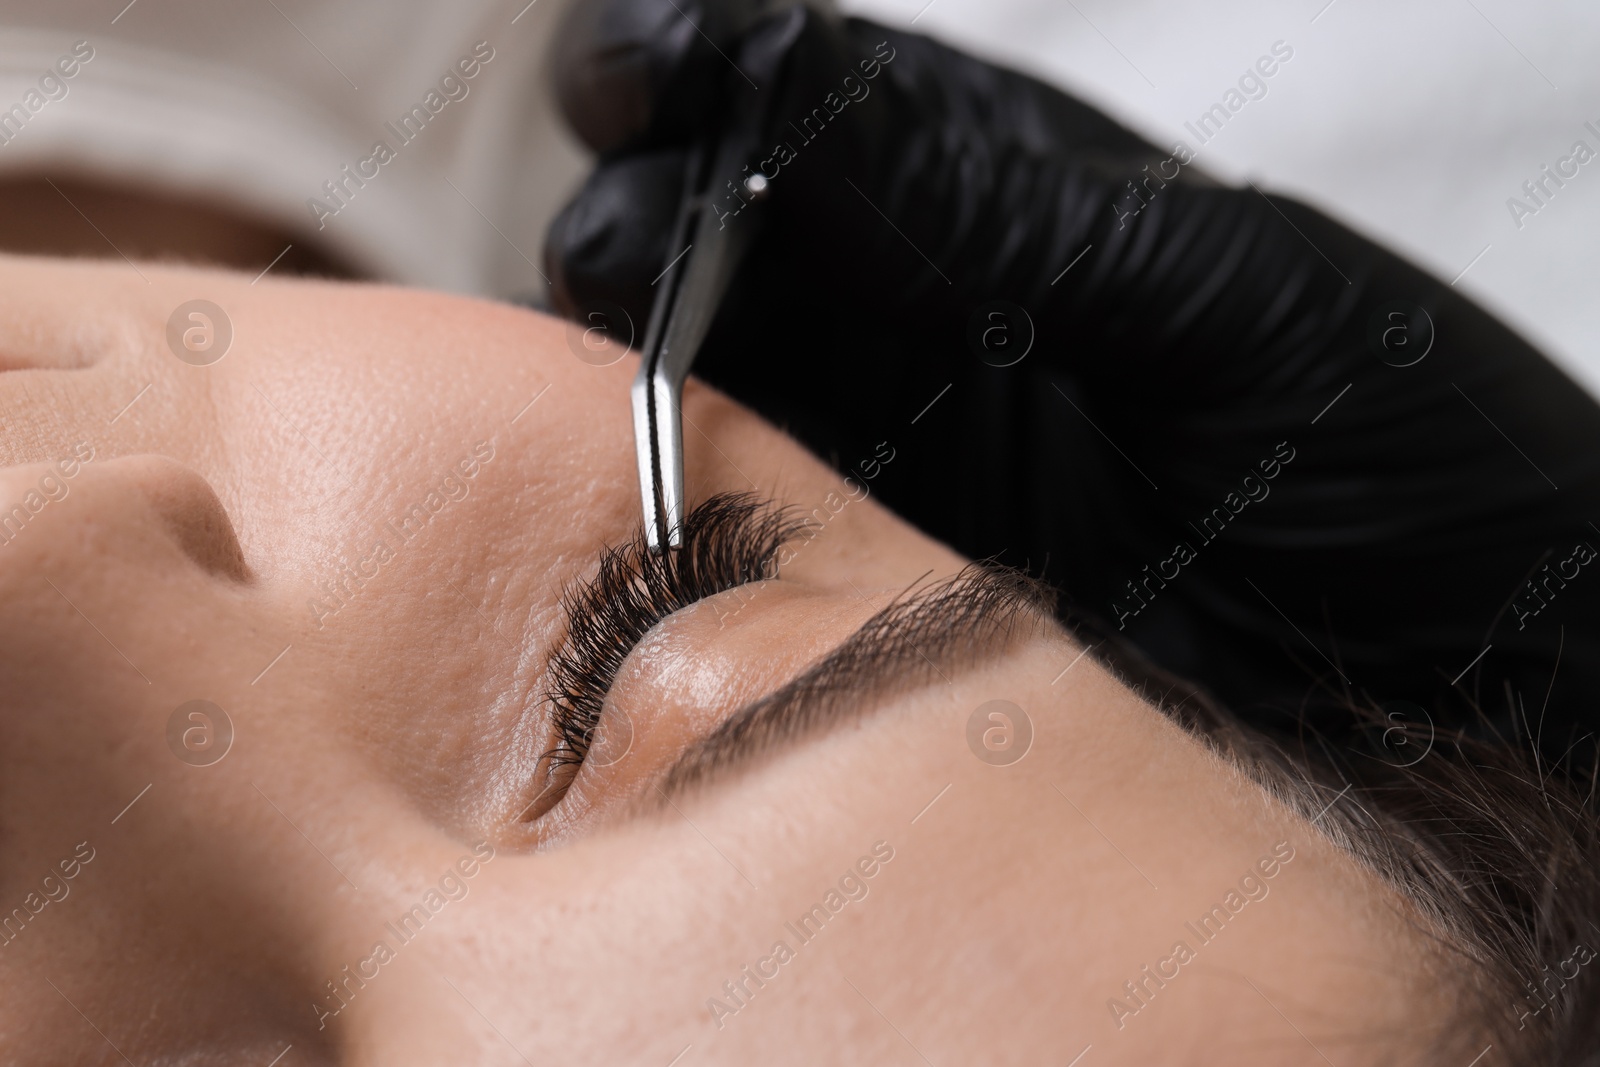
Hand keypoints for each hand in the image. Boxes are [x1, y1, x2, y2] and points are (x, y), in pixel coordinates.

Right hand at [544, 0, 1599, 753]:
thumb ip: (999, 217)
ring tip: (623, 356)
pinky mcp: (889, 582)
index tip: (635, 78)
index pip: (816, 103)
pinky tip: (648, 486)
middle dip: (644, 220)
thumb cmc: (1411, 459)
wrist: (1490, 686)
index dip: (702, 72)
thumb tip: (789, 107)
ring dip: (640, 363)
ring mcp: (906, 452)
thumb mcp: (1221, 299)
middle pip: (723, 243)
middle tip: (622, 241)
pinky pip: (753, 527)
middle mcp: (938, 317)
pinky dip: (684, 505)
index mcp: (1018, 194)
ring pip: (711, 383)